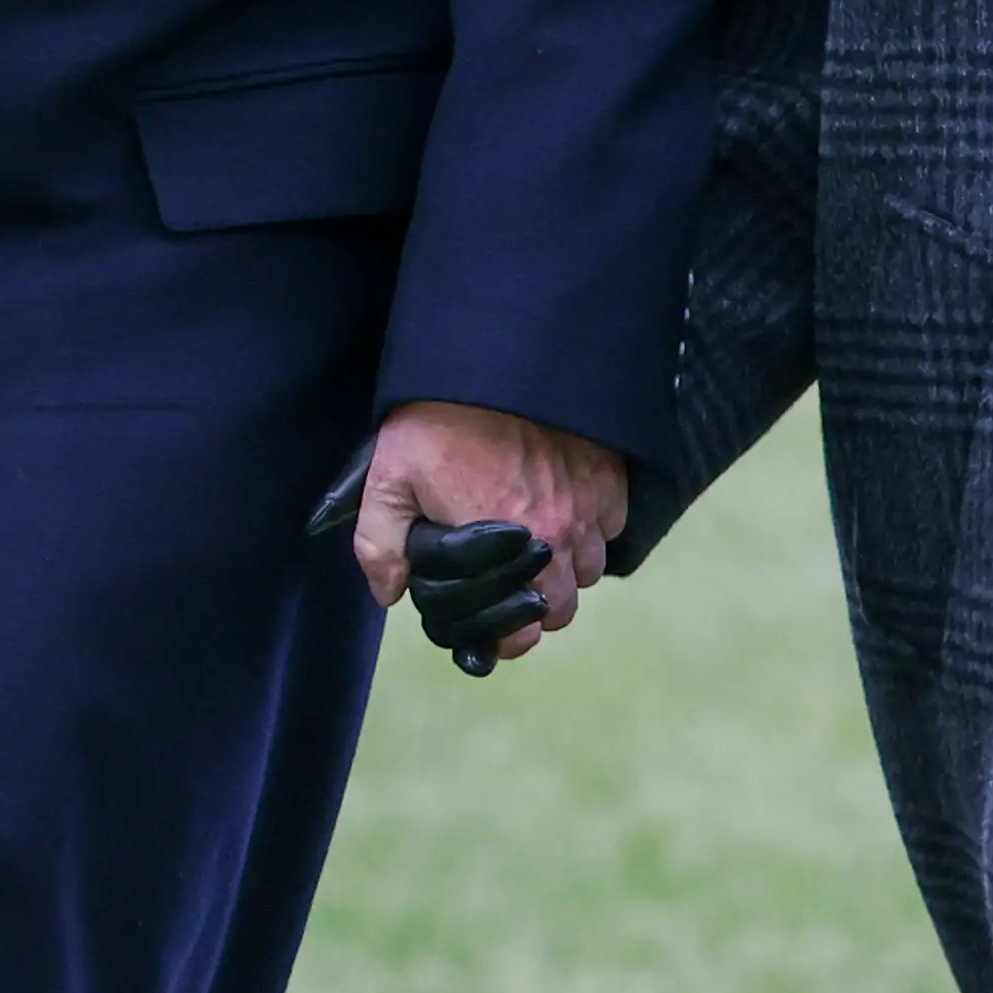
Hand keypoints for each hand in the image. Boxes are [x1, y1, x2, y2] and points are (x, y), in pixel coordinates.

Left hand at [351, 402, 625, 667]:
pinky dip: (594, 526)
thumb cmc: (436, 420)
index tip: (491, 619)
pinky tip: (565, 507)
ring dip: (566, 566)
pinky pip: (613, 524)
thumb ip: (380, 546)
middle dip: (537, 604)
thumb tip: (391, 592)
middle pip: (563, 608)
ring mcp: (590, 504)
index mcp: (503, 550)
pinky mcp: (610, 474)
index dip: (505, 635)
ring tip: (537, 543)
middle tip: (510, 581)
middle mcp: (558, 535)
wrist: (493, 357)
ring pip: (591, 568)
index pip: (524, 632)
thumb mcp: (387, 480)